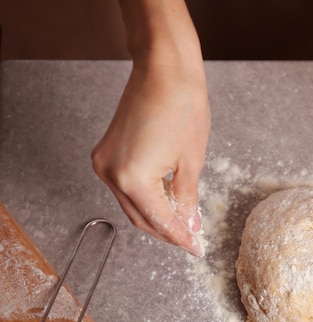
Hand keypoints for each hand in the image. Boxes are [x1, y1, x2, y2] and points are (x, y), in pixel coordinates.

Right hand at [92, 63, 209, 256]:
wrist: (164, 70)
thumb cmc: (183, 108)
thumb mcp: (191, 162)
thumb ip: (188, 200)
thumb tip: (191, 226)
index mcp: (132, 179)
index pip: (160, 221)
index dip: (181, 238)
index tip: (197, 249)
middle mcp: (110, 174)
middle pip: (141, 218)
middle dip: (168, 231)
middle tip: (192, 239)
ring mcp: (103, 162)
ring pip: (132, 204)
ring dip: (156, 216)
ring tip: (183, 223)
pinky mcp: (105, 152)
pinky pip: (126, 186)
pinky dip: (146, 197)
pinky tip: (166, 200)